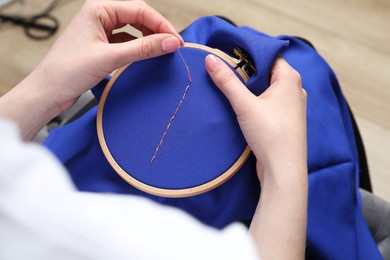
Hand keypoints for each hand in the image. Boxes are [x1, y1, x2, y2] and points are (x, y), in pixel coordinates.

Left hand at [39, 0, 183, 111]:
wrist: (48, 92)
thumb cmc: (67, 71)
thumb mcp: (111, 58)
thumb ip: (143, 48)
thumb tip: (170, 42)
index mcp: (98, 8)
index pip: (140, 9)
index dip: (161, 24)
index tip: (176, 41)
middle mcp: (99, 15)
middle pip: (138, 16)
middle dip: (157, 30)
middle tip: (172, 46)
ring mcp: (100, 29)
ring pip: (133, 28)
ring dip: (148, 38)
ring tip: (161, 51)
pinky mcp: (101, 44)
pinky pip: (126, 40)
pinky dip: (138, 47)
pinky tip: (145, 56)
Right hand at [205, 55, 306, 182]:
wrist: (283, 170)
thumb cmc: (270, 133)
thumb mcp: (245, 104)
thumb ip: (227, 81)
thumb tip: (210, 59)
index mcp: (290, 78)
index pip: (269, 55)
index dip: (249, 52)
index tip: (228, 51)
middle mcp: (294, 89)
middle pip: (267, 71)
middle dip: (246, 70)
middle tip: (224, 67)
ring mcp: (290, 106)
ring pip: (266, 87)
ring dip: (249, 86)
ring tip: (228, 84)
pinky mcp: (284, 120)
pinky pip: (268, 101)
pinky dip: (254, 99)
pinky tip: (240, 103)